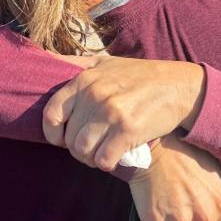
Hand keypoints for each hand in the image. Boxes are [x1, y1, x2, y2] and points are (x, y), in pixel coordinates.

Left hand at [42, 56, 206, 170]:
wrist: (180, 86)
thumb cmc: (141, 75)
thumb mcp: (105, 62)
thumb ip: (74, 64)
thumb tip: (40, 57)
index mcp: (85, 80)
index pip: (52, 115)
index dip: (53, 133)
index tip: (63, 138)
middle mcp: (96, 95)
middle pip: (69, 139)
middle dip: (78, 149)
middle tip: (92, 147)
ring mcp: (112, 113)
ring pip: (83, 152)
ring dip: (91, 159)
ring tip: (102, 153)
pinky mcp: (129, 130)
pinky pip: (104, 159)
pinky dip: (108, 163)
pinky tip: (116, 157)